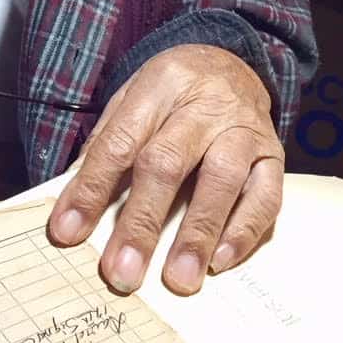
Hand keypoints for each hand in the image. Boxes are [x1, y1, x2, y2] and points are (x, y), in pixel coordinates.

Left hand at [48, 44, 283, 295]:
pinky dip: (244, 230)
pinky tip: (220, 261)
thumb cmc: (171, 93)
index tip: (69, 232)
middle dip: (142, 221)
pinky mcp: (273, 153)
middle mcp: (206, 103)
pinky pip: (266, 194)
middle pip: (169, 162)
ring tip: (178, 279)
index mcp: (161, 84)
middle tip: (123, 272)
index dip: (92, 188)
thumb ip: (106, 144)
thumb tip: (74, 202)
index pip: (121, 141)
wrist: (230, 63)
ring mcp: (244, 127)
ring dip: (197, 234)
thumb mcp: (132, 98)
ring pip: (221, 179)